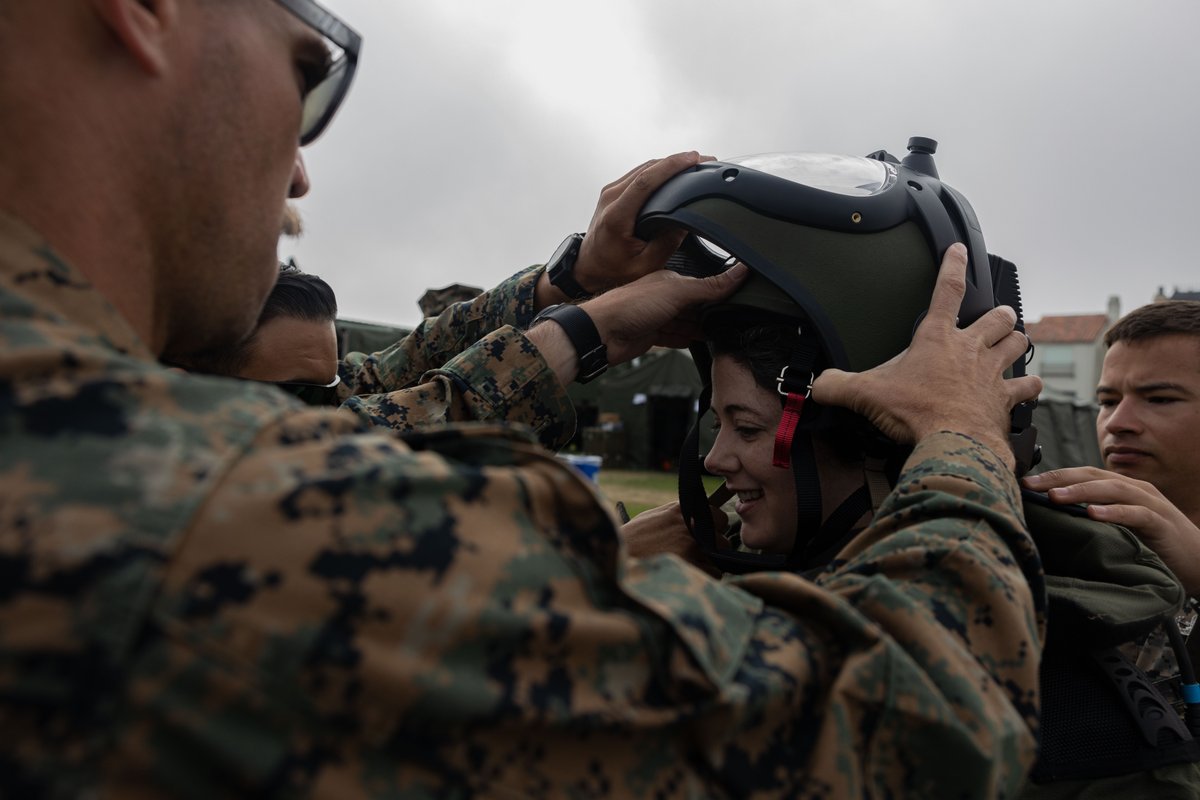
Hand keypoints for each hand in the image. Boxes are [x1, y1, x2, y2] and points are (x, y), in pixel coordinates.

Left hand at [575, 152, 711, 292]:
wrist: (588, 267)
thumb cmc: (612, 268)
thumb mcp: (645, 265)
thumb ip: (668, 243)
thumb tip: (686, 221)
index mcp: (617, 216)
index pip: (645, 181)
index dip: (671, 166)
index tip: (693, 159)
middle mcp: (611, 198)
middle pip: (647, 168)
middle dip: (677, 161)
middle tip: (704, 161)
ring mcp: (610, 192)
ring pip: (644, 167)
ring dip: (669, 163)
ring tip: (694, 164)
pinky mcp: (614, 191)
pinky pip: (639, 173)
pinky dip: (659, 170)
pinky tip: (675, 172)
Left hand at [583, 263, 748, 365]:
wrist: (601, 333)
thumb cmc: (631, 305)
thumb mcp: (677, 292)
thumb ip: (709, 286)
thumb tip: (740, 271)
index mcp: (670, 281)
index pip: (702, 286)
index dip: (720, 293)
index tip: (741, 300)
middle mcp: (663, 297)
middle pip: (694, 306)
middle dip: (711, 313)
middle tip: (734, 321)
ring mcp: (656, 317)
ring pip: (684, 323)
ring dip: (700, 328)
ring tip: (721, 334)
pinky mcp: (649, 336)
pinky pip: (672, 337)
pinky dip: (685, 340)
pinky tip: (697, 342)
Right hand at [620, 501, 723, 578]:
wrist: (619, 557)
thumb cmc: (632, 538)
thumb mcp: (653, 517)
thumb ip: (678, 515)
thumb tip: (698, 517)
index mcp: (683, 510)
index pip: (719, 517)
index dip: (715, 529)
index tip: (707, 536)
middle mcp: (691, 525)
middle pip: (723, 540)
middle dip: (714, 550)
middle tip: (699, 556)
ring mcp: (692, 546)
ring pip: (719, 559)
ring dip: (709, 565)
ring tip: (690, 567)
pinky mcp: (692, 565)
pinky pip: (713, 574)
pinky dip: (704, 578)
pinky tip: (688, 576)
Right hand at [811, 243, 1041, 467]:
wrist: (953, 440)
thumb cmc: (915, 411)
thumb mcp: (866, 394)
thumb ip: (837, 385)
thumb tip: (816, 385)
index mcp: (936, 338)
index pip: (947, 290)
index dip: (953, 266)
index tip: (959, 251)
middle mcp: (969, 349)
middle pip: (996, 318)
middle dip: (998, 314)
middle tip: (997, 316)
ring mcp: (992, 372)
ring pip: (1017, 343)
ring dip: (1015, 342)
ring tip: (1013, 342)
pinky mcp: (1005, 398)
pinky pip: (1027, 385)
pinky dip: (1029, 385)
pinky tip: (1029, 385)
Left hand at [1023, 467, 1199, 592]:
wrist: (1199, 562)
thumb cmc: (1153, 545)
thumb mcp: (1117, 528)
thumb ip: (1091, 518)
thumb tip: (1050, 518)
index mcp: (1121, 489)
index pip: (1082, 475)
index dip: (1053, 475)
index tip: (1024, 482)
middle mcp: (1135, 490)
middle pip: (1092, 476)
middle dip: (1059, 478)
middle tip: (1030, 484)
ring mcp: (1150, 505)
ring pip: (1112, 489)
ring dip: (1081, 492)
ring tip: (1055, 496)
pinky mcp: (1162, 524)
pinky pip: (1137, 513)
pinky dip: (1114, 512)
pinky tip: (1093, 515)